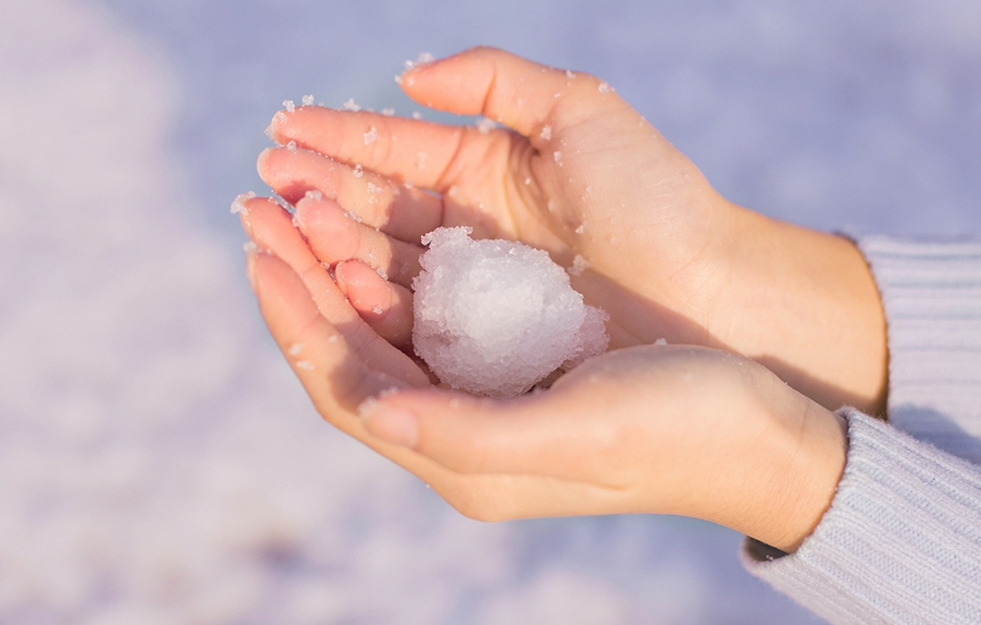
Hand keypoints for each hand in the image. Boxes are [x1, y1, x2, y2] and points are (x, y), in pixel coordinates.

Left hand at [239, 230, 845, 552]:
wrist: (758, 426)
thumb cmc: (682, 427)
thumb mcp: (580, 430)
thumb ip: (471, 434)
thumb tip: (371, 412)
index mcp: (464, 461)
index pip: (346, 387)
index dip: (296, 320)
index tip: (262, 249)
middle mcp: (459, 435)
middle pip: (352, 354)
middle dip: (303, 281)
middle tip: (260, 208)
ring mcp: (482, 399)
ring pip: (384, 331)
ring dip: (339, 269)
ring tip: (302, 206)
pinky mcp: (510, 368)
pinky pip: (428, 318)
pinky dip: (393, 273)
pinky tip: (379, 232)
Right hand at [257, 46, 886, 413]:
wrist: (711, 292)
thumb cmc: (653, 198)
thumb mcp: (579, 111)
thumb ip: (492, 79)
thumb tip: (406, 74)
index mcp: (486, 171)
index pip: (394, 152)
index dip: (337, 142)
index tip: (280, 134)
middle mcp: (468, 230)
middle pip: (374, 210)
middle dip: (315, 196)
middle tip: (259, 189)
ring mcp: (469, 289)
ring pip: (381, 263)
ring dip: (326, 245)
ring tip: (276, 228)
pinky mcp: (477, 343)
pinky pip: (410, 317)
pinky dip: (366, 297)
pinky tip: (327, 278)